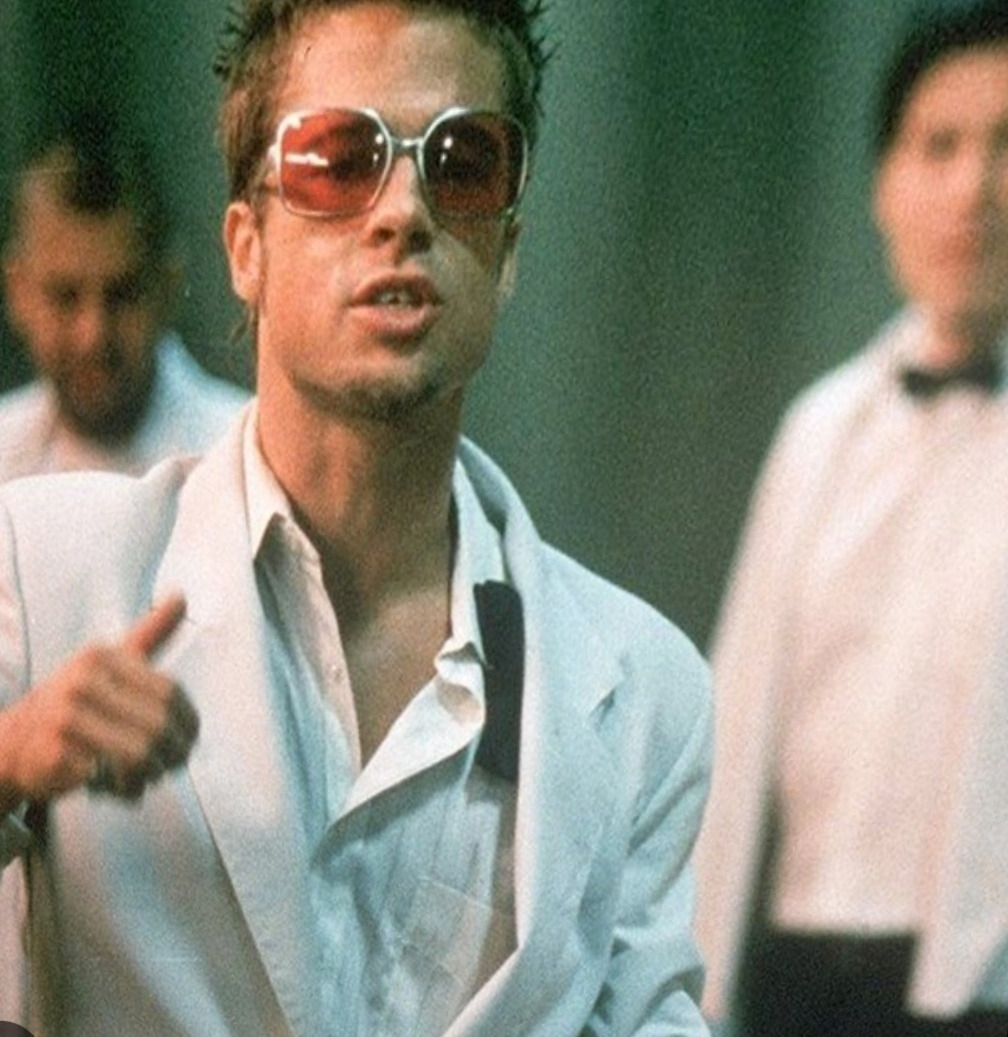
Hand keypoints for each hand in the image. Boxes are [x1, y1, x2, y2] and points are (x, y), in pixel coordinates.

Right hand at [0, 594, 198, 806]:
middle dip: (173, 753)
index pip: (169, 693)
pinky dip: (122, 789)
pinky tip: (113, 787)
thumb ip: (150, 634)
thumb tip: (181, 595)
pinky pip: (111, 778)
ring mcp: (64, 718)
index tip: (189, 740)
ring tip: (143, 778)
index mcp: (101, 657)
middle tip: (171, 765)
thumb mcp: (111, 662)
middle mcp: (81, 682)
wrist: (11, 744)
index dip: (188, 722)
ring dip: (149, 774)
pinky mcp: (53, 755)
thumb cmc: (74, 702)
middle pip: (158, 727)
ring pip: (139, 755)